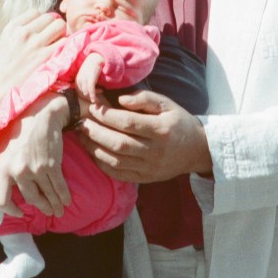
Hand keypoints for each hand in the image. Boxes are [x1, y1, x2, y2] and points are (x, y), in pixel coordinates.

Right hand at [0, 10, 65, 96]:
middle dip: (53, 25)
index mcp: (12, 27)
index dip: (41, 21)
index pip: (36, 12)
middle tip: (53, 36)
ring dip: (61, 33)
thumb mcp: (6, 40)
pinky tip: (59, 52)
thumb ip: (20, 29)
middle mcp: (24, 32)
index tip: (42, 30)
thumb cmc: (4, 66)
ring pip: (60, 26)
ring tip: (57, 43)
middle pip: (50, 17)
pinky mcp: (47, 57)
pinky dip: (65, 45)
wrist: (1, 88)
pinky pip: (65, 42)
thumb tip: (40, 22)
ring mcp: (36, 44)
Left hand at [0, 92, 71, 216]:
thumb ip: (4, 169)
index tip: (21, 212)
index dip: (11, 210)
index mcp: (3, 168)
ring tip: (59, 209)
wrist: (41, 116)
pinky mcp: (52, 165)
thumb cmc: (21, 131)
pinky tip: (66, 200)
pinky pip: (59, 187)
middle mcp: (18, 172)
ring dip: (55, 205)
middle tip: (48, 211)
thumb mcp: (4, 150)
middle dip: (42, 207)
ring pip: (47, 195)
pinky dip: (64, 196)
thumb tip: (7, 188)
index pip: (1, 200)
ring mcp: (36, 169)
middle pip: (30, 199)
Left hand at [75, 54, 103, 102]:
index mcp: (77, 80)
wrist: (95, 58)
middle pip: (82, 94)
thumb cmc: (91, 67)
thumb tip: (87, 91)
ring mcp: (84, 80)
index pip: (79, 92)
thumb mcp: (86, 75)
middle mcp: (79, 81)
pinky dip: (93, 96)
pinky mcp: (90, 80)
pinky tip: (95, 100)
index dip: (85, 96)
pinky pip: (91, 91)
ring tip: (99, 98)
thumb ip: (85, 82)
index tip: (92, 96)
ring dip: (93, 97)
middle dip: (89, 97)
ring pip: (87, 94)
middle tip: (97, 99)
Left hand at [77, 89, 212, 183]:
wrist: (197, 151)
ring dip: (94, 147)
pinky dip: (101, 163)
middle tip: (80, 121)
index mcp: (161, 130)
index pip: (128, 123)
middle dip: (95, 131)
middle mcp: (155, 151)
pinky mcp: (145, 178)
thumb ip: (144, 99)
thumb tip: (120, 99)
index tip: (92, 107)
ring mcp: (149, 168)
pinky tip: (92, 151)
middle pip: (118, 143)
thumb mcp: (167, 104)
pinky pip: (118, 173)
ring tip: (82, 134)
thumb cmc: (179, 123)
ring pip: (115, 160)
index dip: (107, 115)